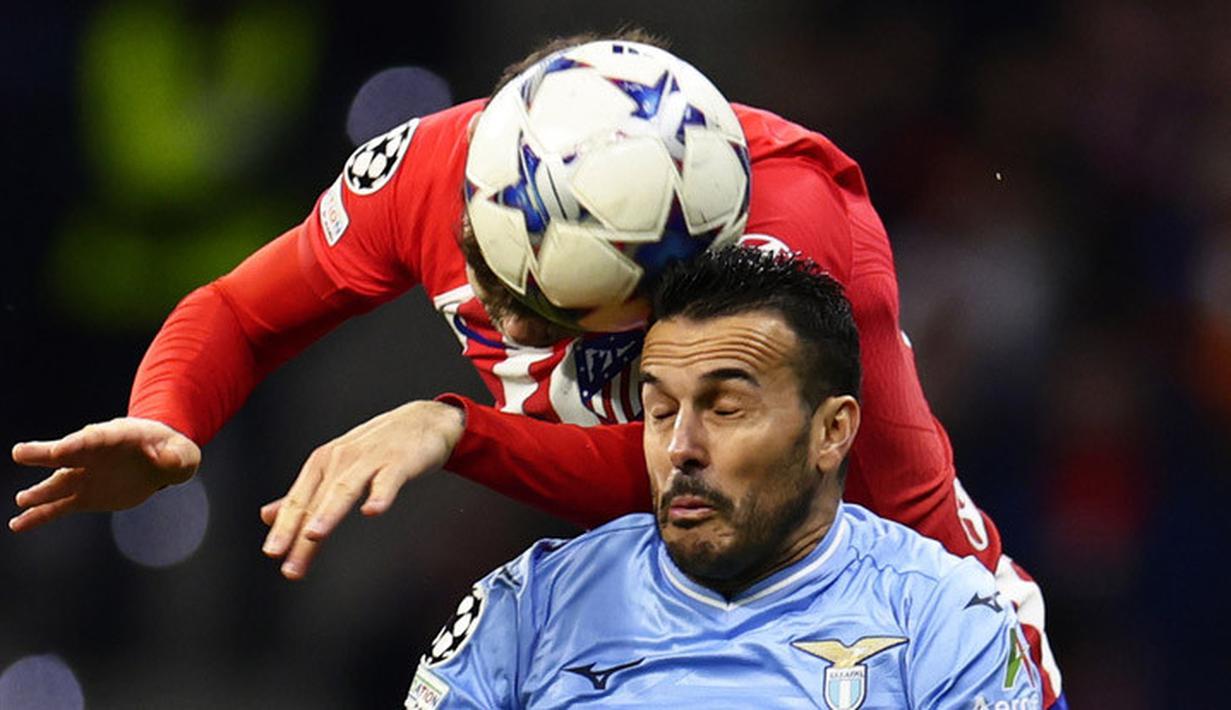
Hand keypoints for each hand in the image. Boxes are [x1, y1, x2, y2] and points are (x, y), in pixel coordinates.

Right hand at [10, 418, 200, 531]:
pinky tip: (18, 524)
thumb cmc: (172, 450)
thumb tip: (163, 459)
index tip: (61, 449)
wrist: (160, 460)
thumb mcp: (182, 452)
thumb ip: (175, 455)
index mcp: (117, 437)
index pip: (95, 438)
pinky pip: (58, 507)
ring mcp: (86, 475)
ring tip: (22, 500)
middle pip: (65, 453)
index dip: (78, 443)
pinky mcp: (85, 496)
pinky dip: (39, 516)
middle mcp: (93, 454)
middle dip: (44, 453)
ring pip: (57, 482)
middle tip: (20, 453)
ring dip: (39, 492)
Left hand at [260, 400, 464, 579]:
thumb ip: (306, 493)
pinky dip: (380, 494)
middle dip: (300, 533)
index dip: (284, 527)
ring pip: (345, 488)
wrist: (425, 420)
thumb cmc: (380, 447)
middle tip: (291, 564)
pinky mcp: (399, 461)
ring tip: (314, 535)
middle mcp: (342, 459)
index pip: (299, 499)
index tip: (273, 553)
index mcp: (324, 463)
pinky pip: (388, 479)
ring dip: (328, 512)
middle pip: (317, 500)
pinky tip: (373, 509)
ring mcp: (371, 459)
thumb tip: (268, 515)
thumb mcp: (338, 465)